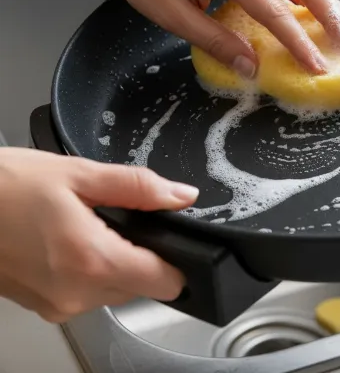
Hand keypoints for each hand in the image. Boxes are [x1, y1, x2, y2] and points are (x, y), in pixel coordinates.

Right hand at [0, 147, 198, 322]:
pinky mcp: (43, 306)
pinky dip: (91, 269)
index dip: (180, 261)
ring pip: (115, 290)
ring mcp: (56, 305)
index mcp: (91, 261)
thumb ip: (139, 187)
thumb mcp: (80, 174)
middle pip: (141, 286)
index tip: (175, 239)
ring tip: (91, 225)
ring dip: (116, 261)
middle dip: (143, 254)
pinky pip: (87, 293)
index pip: (164, 282)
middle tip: (120, 219)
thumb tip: (181, 196)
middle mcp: (75, 294)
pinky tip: (71, 239)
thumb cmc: (6, 187)